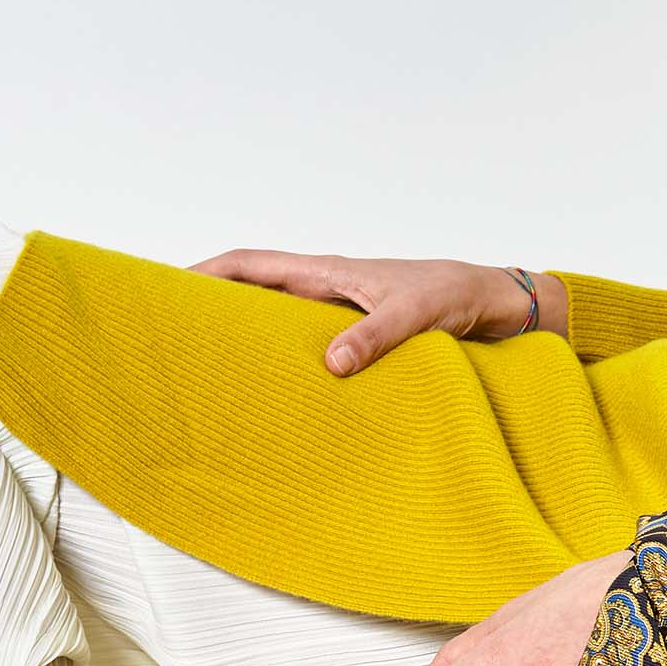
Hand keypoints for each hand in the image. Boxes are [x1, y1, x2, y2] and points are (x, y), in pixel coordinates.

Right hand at [188, 250, 570, 374]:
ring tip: (208, 378)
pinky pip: (303, 354)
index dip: (206, 274)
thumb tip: (329, 364)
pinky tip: (273, 400)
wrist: (500, 306)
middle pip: (251, 297)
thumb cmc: (460, 296)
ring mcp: (337, 319)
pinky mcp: (354, 343)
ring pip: (274, 329)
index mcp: (328, 273)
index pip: (251, 264)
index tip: (166, 290)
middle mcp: (325, 294)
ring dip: (244, 346)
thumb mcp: (418, 315)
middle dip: (210, 313)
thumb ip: (375, 336)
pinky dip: (281, 370)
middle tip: (171, 342)